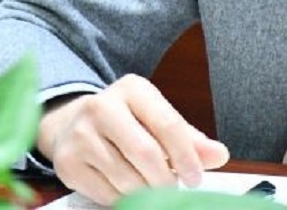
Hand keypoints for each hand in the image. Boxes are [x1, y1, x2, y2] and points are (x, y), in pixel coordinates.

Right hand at [37, 74, 228, 204]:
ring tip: (151, 186)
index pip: (168, 124)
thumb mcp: (157, 118)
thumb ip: (190, 138)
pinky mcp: (67, 164)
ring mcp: (80, 135)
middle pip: (146, 154)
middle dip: (166, 179)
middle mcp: (102, 107)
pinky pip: (106, 193)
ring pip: (126, 178)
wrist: (71, 124)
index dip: (187, 156)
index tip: (196, 178)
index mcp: (132, 89)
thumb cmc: (127, 122)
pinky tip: (127, 188)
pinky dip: (123, 198)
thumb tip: (219, 155)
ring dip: (146, 191)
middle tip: (173, 188)